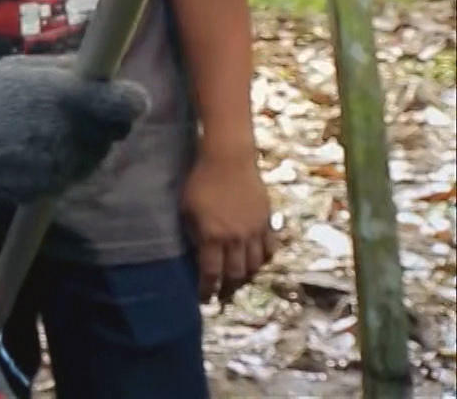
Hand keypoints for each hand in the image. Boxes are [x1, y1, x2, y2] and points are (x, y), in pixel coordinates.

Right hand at [0, 56, 149, 203]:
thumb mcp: (20, 68)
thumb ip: (64, 70)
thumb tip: (96, 71)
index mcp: (70, 97)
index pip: (131, 102)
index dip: (129, 98)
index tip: (120, 95)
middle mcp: (75, 134)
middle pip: (115, 129)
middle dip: (99, 119)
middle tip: (66, 109)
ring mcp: (65, 166)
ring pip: (95, 153)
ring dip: (81, 141)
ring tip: (40, 129)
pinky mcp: (52, 188)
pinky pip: (71, 172)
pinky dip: (61, 161)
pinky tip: (29, 149)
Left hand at [182, 147, 277, 303]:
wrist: (228, 160)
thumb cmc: (201, 181)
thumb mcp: (186, 208)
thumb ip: (193, 232)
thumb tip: (199, 252)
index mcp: (212, 236)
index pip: (211, 272)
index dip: (207, 288)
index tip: (204, 297)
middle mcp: (235, 238)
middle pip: (235, 273)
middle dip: (227, 286)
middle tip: (222, 291)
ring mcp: (254, 231)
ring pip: (255, 264)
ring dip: (246, 274)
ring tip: (239, 278)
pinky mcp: (267, 221)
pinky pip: (270, 248)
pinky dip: (264, 258)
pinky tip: (258, 260)